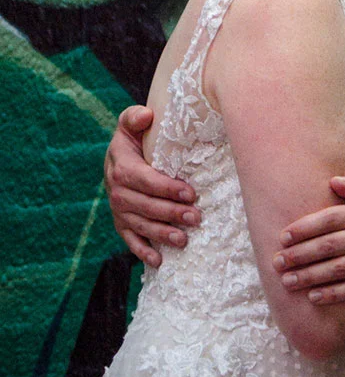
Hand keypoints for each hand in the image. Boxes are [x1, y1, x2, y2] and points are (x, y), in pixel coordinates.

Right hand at [104, 105, 199, 266]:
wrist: (118, 155)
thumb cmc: (133, 136)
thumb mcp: (130, 122)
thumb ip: (135, 117)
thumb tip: (147, 115)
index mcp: (121, 166)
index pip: (145, 180)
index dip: (167, 188)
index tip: (190, 192)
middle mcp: (117, 191)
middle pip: (145, 206)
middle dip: (171, 213)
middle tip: (196, 217)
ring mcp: (118, 210)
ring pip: (140, 225)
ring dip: (162, 234)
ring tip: (184, 240)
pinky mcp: (121, 223)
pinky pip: (130, 240)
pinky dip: (142, 251)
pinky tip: (158, 261)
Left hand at [275, 180, 344, 301]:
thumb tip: (331, 181)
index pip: (331, 218)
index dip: (305, 228)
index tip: (284, 237)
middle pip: (329, 246)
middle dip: (299, 255)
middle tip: (277, 261)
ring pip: (337, 269)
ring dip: (309, 276)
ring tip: (288, 281)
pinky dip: (332, 293)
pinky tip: (313, 296)